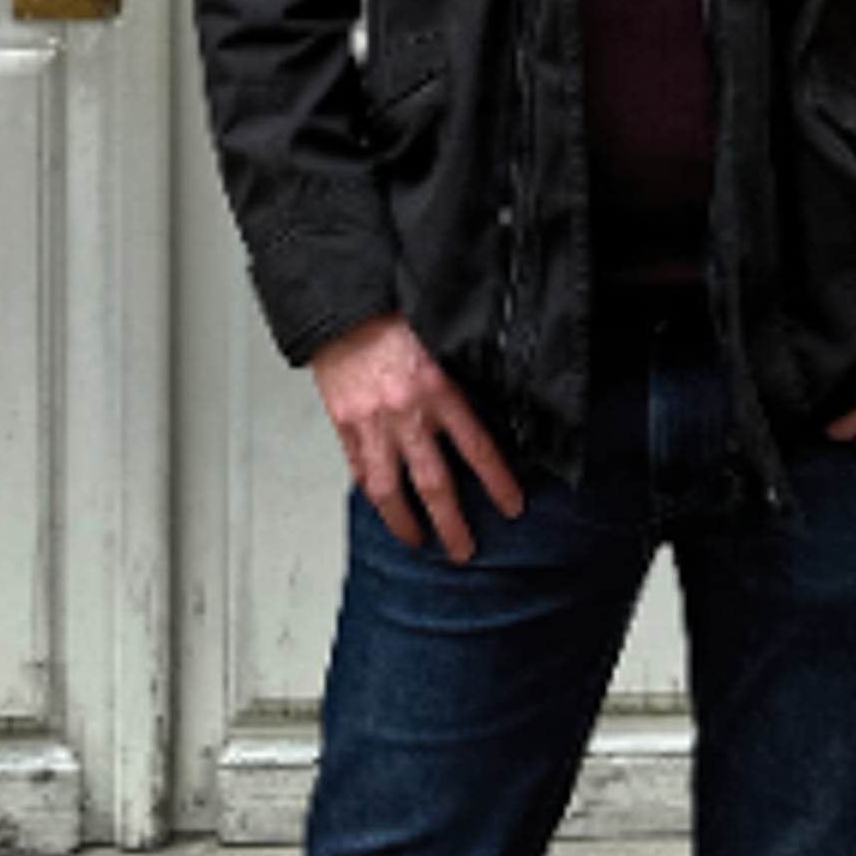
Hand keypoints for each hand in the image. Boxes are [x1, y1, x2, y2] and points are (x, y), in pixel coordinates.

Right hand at [309, 314, 526, 559]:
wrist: (344, 306)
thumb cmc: (393, 318)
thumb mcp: (440, 342)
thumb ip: (458, 380)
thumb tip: (483, 410)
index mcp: (439, 389)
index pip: (477, 448)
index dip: (497, 482)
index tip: (511, 506)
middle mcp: (406, 412)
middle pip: (434, 483)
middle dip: (451, 523)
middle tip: (463, 549)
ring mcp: (372, 423)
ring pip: (390, 489)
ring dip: (404, 521)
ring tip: (416, 539)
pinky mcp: (344, 423)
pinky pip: (358, 469)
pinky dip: (370, 493)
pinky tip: (380, 506)